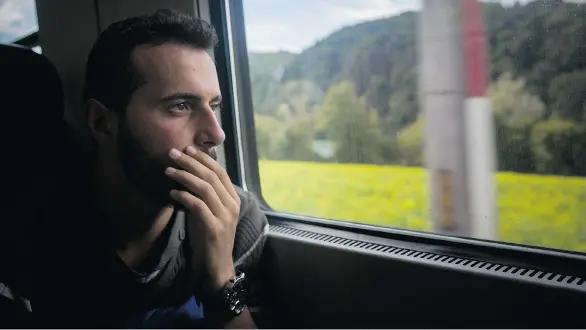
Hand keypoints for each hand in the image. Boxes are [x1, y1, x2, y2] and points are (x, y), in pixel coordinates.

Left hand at [165, 146, 240, 292]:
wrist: (216, 266)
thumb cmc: (209, 237)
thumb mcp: (210, 211)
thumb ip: (206, 194)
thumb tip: (191, 171)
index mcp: (233, 199)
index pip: (220, 172)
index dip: (203, 158)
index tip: (187, 149)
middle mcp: (232, 205)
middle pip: (212, 176)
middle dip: (191, 162)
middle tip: (173, 153)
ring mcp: (224, 216)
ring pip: (205, 188)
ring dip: (184, 176)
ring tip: (168, 170)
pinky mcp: (214, 228)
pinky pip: (198, 206)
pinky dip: (185, 196)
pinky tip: (172, 192)